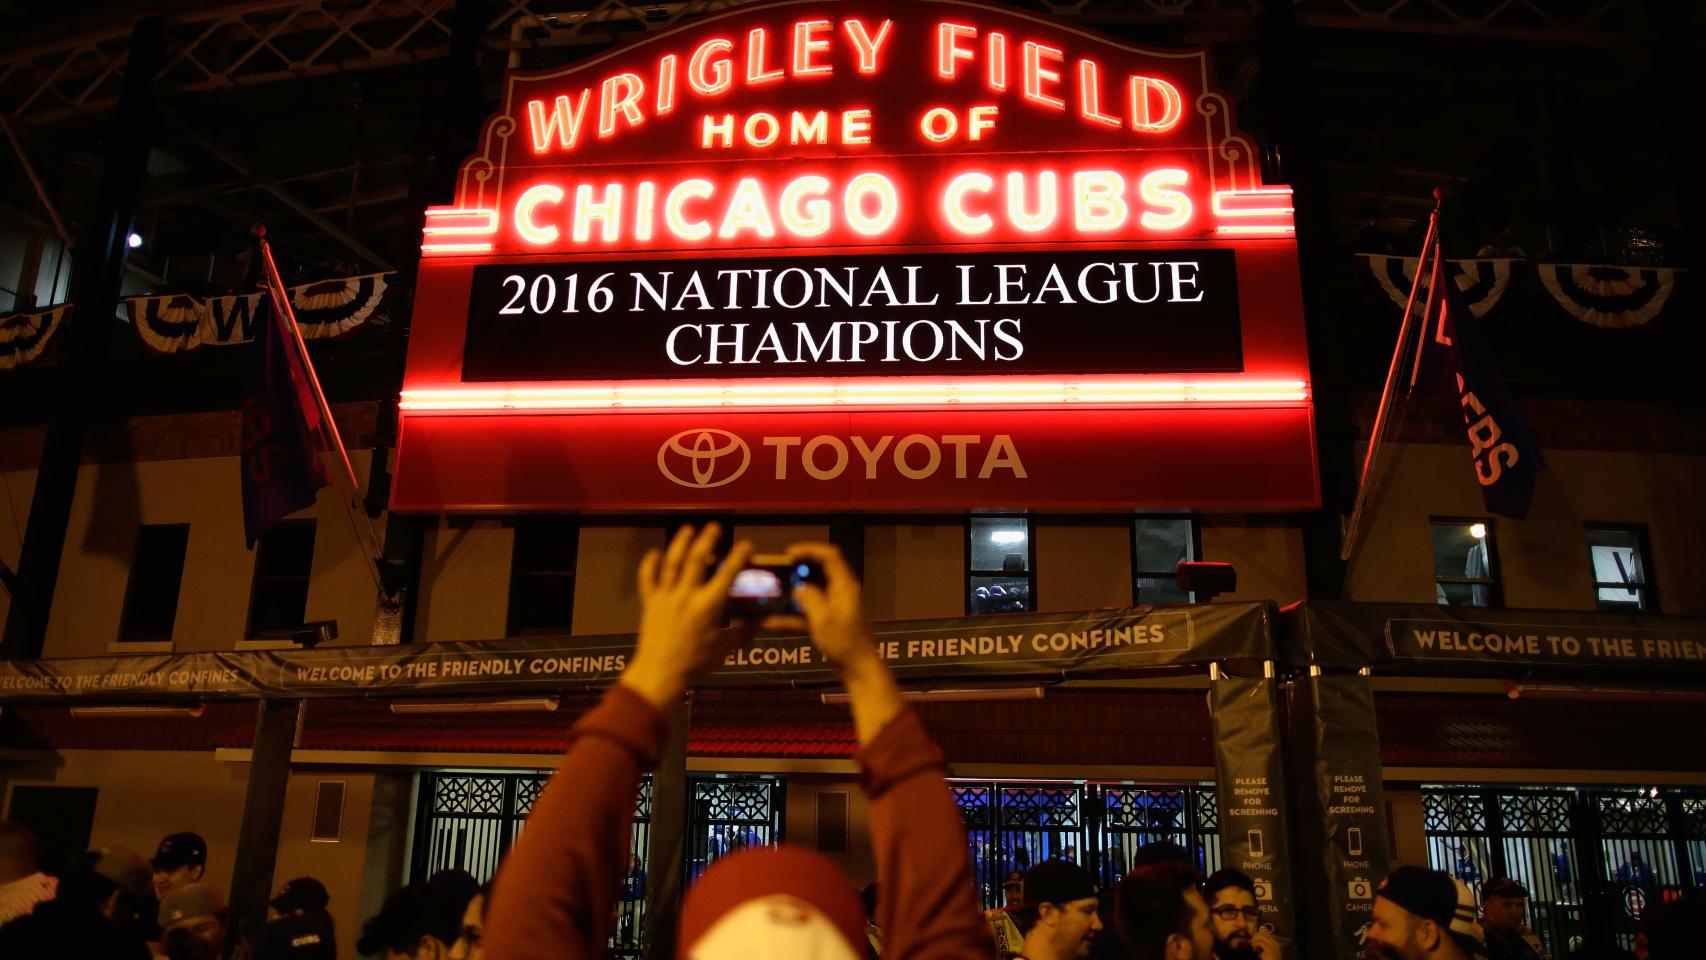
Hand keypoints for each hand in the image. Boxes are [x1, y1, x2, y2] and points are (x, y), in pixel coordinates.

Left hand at [620, 524, 752, 708]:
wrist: (661, 673)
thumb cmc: (696, 663)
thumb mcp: (726, 649)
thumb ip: (744, 632)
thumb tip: (760, 621)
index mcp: (709, 606)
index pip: (727, 574)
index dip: (739, 557)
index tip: (747, 545)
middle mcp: (687, 595)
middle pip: (697, 559)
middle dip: (707, 539)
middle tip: (715, 527)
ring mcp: (666, 597)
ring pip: (672, 562)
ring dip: (680, 543)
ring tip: (688, 528)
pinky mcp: (650, 602)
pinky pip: (648, 579)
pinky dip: (649, 564)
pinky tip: (655, 552)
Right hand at [782, 543, 901, 742]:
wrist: (858, 670)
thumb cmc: (843, 642)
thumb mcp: (822, 619)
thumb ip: (809, 598)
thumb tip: (799, 588)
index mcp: (844, 586)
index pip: (829, 556)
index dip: (809, 550)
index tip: (788, 554)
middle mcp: (841, 592)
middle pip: (819, 572)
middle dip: (798, 571)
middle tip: (778, 572)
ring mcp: (835, 608)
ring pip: (811, 594)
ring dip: (793, 595)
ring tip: (772, 595)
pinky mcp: (829, 622)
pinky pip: (809, 614)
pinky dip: (793, 617)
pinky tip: (771, 624)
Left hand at [1252, 929, 1281, 958]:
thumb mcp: (1266, 952)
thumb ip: (1263, 946)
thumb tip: (1255, 941)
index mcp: (1275, 943)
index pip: (1266, 933)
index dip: (1258, 935)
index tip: (1253, 940)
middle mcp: (1275, 943)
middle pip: (1263, 932)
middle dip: (1256, 936)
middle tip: (1252, 942)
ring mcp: (1273, 946)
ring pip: (1261, 935)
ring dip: (1255, 939)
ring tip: (1253, 945)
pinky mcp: (1269, 950)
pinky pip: (1260, 942)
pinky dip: (1255, 944)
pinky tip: (1254, 948)